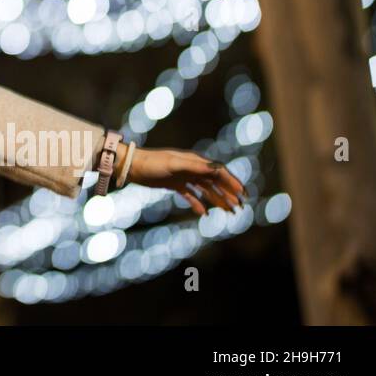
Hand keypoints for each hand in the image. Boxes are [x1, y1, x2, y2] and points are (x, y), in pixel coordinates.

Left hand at [125, 147, 246, 214]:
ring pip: (206, 190)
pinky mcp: (175, 184)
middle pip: (215, 182)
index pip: (219, 172)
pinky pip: (191, 195)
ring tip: (228, 212)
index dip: (232, 183)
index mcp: (195, 161)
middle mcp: (192, 168)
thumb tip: (217, 169)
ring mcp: (184, 177)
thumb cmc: (153, 163)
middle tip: (239, 208)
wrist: (132, 166)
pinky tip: (204, 213)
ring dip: (217, 200)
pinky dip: (198, 203)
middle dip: (228, 194)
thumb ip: (196, 167)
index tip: (243, 195)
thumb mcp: (175, 164)